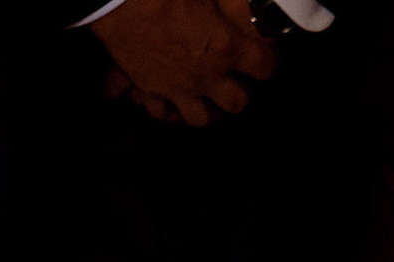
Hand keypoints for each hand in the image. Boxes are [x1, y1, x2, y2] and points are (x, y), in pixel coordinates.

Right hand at [90, 0, 276, 127]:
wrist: (124, 3)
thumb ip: (229, 9)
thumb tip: (243, 5)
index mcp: (227, 47)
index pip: (264, 66)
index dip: (269, 63)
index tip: (267, 60)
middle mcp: (206, 75)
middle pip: (236, 103)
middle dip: (240, 96)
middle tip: (238, 87)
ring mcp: (178, 88)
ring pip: (199, 118)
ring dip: (206, 112)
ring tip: (206, 103)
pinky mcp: (150, 90)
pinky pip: (159, 112)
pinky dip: (162, 109)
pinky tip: (164, 104)